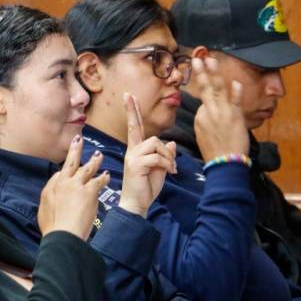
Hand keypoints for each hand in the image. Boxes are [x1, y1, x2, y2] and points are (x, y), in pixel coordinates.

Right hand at [37, 134, 109, 240]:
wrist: (62, 233)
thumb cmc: (52, 227)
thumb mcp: (44, 210)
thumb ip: (49, 198)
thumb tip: (52, 192)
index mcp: (52, 187)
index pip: (60, 173)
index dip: (66, 170)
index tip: (69, 169)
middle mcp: (64, 182)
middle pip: (71, 162)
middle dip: (75, 149)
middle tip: (79, 138)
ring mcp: (77, 185)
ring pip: (87, 168)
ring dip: (94, 160)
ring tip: (99, 155)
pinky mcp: (89, 191)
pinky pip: (98, 180)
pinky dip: (103, 177)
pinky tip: (107, 176)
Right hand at [119, 93, 176, 215]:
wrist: (137, 205)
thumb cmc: (146, 188)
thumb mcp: (160, 169)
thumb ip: (164, 156)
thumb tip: (171, 144)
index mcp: (136, 151)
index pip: (135, 127)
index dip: (132, 111)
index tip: (128, 96)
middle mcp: (132, 151)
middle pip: (148, 134)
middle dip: (154, 135)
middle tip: (134, 104)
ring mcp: (132, 157)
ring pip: (155, 144)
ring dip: (167, 158)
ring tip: (170, 171)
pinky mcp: (135, 165)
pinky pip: (156, 157)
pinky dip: (167, 164)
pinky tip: (170, 173)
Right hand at [192, 57, 249, 160]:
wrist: (224, 163)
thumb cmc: (215, 152)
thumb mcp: (203, 135)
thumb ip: (206, 120)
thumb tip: (206, 112)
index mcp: (200, 117)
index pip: (204, 99)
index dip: (206, 89)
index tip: (204, 74)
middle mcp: (208, 112)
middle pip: (205, 88)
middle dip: (201, 72)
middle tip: (197, 58)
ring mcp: (221, 113)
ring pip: (217, 89)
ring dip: (214, 73)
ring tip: (211, 60)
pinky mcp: (234, 116)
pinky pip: (235, 101)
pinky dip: (236, 92)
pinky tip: (235, 82)